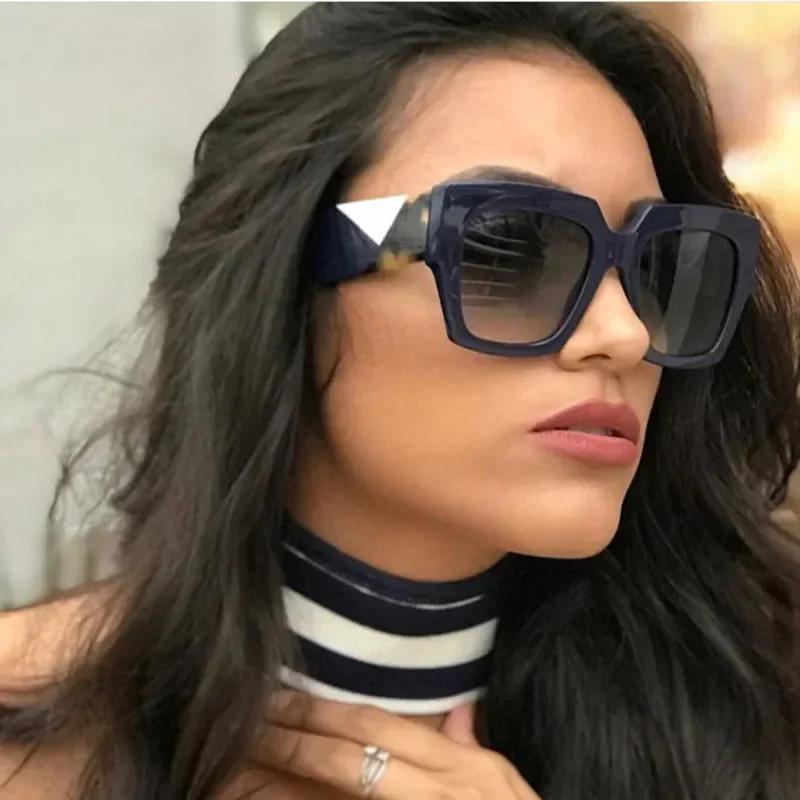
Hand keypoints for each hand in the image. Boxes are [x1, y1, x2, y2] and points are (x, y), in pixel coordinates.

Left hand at [253, 688, 541, 798]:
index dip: (326, 712)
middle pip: (357, 753)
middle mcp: (447, 790)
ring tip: (253, 758)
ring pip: (353, 788)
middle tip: (252, 716)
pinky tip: (285, 798)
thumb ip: (476, 750)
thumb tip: (457, 712)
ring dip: (299, 773)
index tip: (285, 699)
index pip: (381, 726)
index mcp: (467, 770)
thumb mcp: (508, 791)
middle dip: (300, 733)